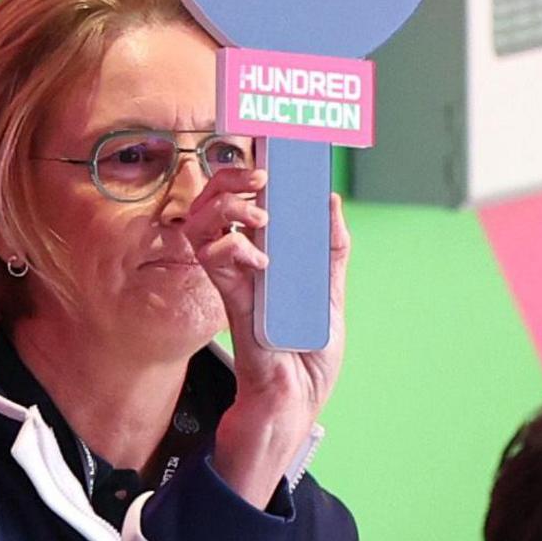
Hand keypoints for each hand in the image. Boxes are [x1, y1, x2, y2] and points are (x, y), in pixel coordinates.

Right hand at [184, 154, 350, 509]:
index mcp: (274, 258)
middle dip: (237, 175)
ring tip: (259, 211)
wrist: (290, 408)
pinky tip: (259, 257)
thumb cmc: (306, 363)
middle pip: (226, 201)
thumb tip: (330, 203)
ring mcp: (237, 281)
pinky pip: (218, 262)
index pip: (260, 201)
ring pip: (211, 223)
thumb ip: (330, 253)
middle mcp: (251, 263)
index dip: (259, 166)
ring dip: (232, 206)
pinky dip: (236, 250)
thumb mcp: (330, 300)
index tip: (271, 132)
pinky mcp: (232, 303)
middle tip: (262, 168)